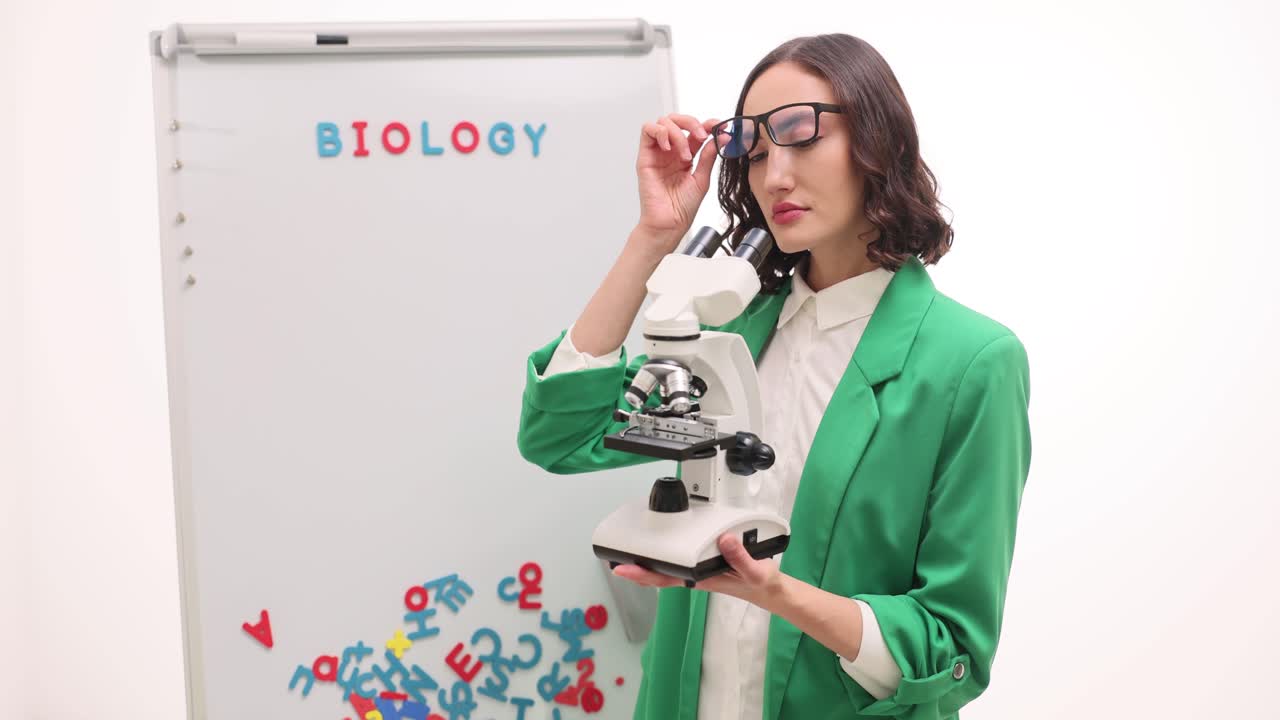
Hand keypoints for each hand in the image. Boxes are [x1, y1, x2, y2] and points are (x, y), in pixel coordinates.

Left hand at [611, 532, 784, 609]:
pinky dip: (664, 557)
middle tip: (614, 560)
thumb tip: (723, 540)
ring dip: (647, 563)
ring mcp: (698, 571)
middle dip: (636, 569)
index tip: (623, 568)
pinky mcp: (703, 564)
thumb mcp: (755, 571)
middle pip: (659, 574)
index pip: (665, 577)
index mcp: (702, 577)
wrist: (770, 590)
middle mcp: (695, 575)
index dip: (642, 573)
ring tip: (628, 554)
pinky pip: (677, 563)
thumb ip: (740, 557)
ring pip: (666, 569)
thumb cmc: (761, 583)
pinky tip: (658, 551)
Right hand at [634, 113, 721, 252]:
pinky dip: (660, 132)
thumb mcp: (702, 179)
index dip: (707, 124)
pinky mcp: (645, 156)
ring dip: (677, 132)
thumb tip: (719, 137)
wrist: (670, 223)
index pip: (694, 131)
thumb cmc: (682, 208)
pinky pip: (647, 130)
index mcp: (686, 155)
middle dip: (692, 123)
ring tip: (685, 155)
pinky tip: (669, 148)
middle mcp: (671, 151)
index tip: (720, 127)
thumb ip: (708, 157)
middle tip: (702, 135)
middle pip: (678, 120)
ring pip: (663, 122)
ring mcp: (658, 153)